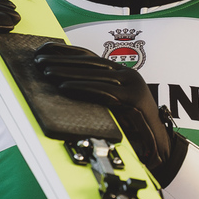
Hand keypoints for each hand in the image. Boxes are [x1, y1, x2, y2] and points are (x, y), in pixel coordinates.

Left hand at [33, 42, 187, 185]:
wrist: (159, 149)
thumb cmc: (134, 131)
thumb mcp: (111, 106)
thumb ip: (95, 93)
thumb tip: (63, 83)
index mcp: (122, 73)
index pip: (90, 56)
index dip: (67, 51)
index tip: (45, 49)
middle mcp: (128, 75)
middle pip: (90, 62)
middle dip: (62, 60)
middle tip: (39, 60)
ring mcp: (132, 86)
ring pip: (95, 74)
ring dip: (68, 72)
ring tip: (46, 72)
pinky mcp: (134, 99)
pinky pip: (102, 91)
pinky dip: (82, 88)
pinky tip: (65, 87)